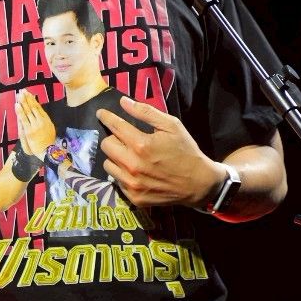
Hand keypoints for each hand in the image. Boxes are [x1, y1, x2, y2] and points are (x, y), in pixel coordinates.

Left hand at [15, 88, 55, 155]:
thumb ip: (44, 120)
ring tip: (19, 95)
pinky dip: (20, 111)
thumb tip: (39, 111)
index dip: (32, 99)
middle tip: (22, 91)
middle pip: (33, 107)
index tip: (28, 93)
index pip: (38, 107)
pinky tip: (17, 105)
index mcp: (47, 119)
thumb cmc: (48, 141)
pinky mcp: (29, 131)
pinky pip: (24, 119)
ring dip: (23, 102)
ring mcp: (35, 125)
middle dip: (27, 98)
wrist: (47, 151)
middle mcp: (41, 121)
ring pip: (28, 111)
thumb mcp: (50, 128)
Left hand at [97, 96, 216, 207]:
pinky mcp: (133, 197)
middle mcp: (132, 165)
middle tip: (124, 138)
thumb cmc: (185, 151)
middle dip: (113, 138)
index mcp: (141, 145)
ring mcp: (132, 183)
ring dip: (116, 157)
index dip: (106, 117)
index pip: (114, 126)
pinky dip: (123, 173)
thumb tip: (123, 102)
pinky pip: (117, 181)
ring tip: (130, 155)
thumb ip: (146, 112)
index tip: (101, 114)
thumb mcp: (171, 125)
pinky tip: (136, 171)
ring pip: (108, 164)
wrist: (198, 183)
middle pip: (106, 145)